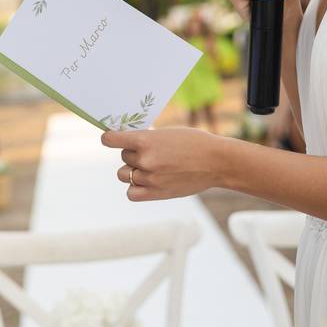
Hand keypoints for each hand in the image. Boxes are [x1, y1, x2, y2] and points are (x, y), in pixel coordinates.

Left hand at [101, 128, 224, 200]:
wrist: (217, 162)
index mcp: (145, 140)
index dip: (109, 139)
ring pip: (124, 174)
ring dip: (133, 170)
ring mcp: (150, 178)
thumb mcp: (167, 133)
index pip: (111, 140)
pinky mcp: (156, 193)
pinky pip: (131, 193)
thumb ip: (146, 140)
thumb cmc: (194, 143)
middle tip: (152, 152)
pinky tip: (146, 182)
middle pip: (123, 157)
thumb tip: (125, 142)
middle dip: (133, 154)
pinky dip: (135, 188)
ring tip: (151, 167)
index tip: (111, 139)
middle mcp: (145, 160)